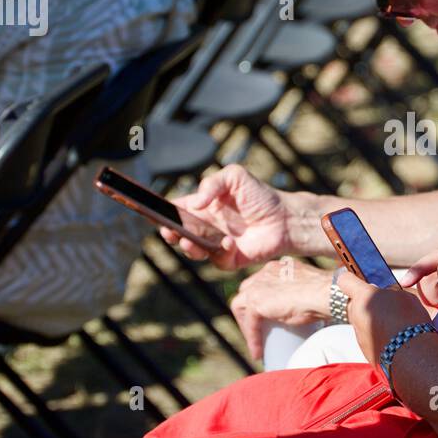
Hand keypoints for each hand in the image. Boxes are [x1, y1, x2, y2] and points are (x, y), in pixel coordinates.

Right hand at [159, 165, 291, 269]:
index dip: (162, 213)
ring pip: (192, 251)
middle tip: (168, 230)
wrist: (284, 217)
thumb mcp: (234, 177)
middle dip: (169, 233)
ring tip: (188, 240)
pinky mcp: (229, 259)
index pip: (175, 211)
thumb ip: (212, 184)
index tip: (153, 213)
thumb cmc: (259, 195)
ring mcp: (215, 244)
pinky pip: (217, 260)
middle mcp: (205, 227)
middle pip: (178, 233)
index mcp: (201, 207)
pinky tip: (229, 242)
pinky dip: (220, 252)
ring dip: (187, 247)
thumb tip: (194, 203)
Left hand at [229, 258, 332, 360]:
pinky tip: (258, 352)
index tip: (268, 319)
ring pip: (240, 306)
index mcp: (278, 267)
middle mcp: (265, 272)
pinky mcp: (256, 301)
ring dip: (246, 326)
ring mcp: (258, 285)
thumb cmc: (325, 294)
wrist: (326, 294)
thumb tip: (307, 310)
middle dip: (248, 312)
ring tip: (256, 344)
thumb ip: (302, 293)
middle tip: (259, 331)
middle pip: (246, 292)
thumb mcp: (307, 290)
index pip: (260, 282)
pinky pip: (250, 323)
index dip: (260, 300)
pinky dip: (252, 339)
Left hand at [337, 271, 433, 365]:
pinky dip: (378, 336)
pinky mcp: (365, 350)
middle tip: (385, 303)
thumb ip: (388, 292)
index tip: (357, 278)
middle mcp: (356, 315)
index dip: (351, 278)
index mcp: (363, 296)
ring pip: (361, 321)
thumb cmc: (410, 320)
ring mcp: (359, 334)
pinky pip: (369, 337)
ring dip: (372, 320)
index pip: (345, 280)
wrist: (412, 356)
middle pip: (354, 303)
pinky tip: (394, 338)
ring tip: (394, 323)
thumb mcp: (403, 296)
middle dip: (366, 302)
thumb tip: (384, 295)